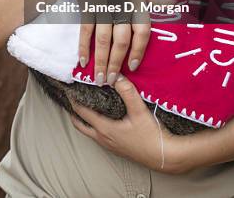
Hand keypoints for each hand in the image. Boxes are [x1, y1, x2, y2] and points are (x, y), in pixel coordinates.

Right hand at [68, 0, 175, 84]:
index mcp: (137, 1)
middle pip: (120, 39)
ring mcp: (103, 5)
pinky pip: (85, 30)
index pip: (142, 30)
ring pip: (102, 38)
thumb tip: (176, 5)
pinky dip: (83, 47)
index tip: (133, 66)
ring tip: (99, 78)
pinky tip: (83, 61)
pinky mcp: (87, 5)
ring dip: (101, 60)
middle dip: (116, 62)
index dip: (138, 50)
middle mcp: (121, 5)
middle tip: (112, 81)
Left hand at [69, 76, 186, 173]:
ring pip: (89, 130)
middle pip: (80, 124)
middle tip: (72, 97)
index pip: (82, 112)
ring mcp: (109, 144)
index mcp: (104, 128)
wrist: (164, 157)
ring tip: (85, 104)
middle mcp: (103, 138)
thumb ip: (127, 92)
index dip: (73, 99)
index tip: (68, 88)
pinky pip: (99, 134)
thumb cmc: (151, 136)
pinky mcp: (117, 147)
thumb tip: (116, 75)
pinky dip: (94, 124)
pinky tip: (103, 117)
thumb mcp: (139, 111)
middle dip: (74, 111)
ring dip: (84, 119)